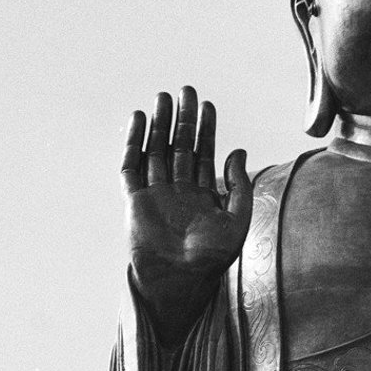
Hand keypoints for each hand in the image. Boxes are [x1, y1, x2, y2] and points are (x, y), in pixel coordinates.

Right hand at [122, 87, 251, 343]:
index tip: (208, 105)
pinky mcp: (135, 200)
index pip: (203, 153)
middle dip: (182, 119)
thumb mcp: (237, 220)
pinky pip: (132, 166)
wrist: (181, 280)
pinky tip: (139, 119)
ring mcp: (155, 194)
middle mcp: (178, 191)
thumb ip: (239, 186)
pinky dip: (134, 142)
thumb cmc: (212, 258)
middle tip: (186, 90)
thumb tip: (238, 150)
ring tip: (163, 96)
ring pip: (156, 150)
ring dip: (159, 124)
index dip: (206, 129)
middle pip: (179, 146)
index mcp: (202, 195)